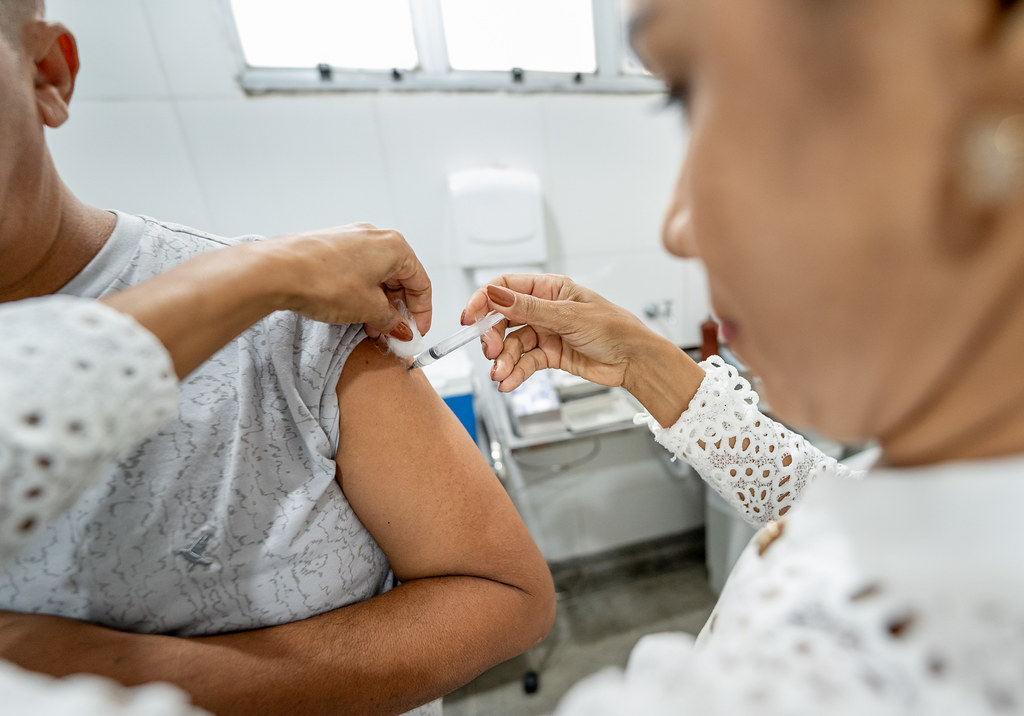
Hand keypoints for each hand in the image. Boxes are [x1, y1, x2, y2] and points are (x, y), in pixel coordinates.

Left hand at [256, 222, 431, 338]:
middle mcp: (375, 237)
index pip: (421, 283)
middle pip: (399, 278)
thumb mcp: (368, 309)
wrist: (277, 270)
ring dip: (379, 304)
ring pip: (377, 276)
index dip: (421, 313)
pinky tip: (354, 313)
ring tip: (372, 329)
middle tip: (393, 334)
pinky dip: (362, 294)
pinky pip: (357, 272)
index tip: (416, 333)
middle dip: (398, 310)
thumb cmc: (324, 281)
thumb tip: (402, 329)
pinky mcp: (331, 247)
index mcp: (394, 246)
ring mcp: (351, 239)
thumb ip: (392, 321)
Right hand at [463, 274, 658, 392]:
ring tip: (500, 375)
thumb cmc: (614, 329)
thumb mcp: (569, 317)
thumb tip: (495, 294)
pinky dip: (514, 373)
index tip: (470, 318)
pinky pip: (524, 363)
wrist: (635, 361)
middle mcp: (544, 309)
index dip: (484, 300)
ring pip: (513, 345)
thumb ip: (529, 309)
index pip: (506, 287)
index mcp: (549, 289)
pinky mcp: (549, 355)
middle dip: (494, 336)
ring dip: (503, 360)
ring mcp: (545, 332)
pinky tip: (508, 383)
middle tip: (491, 351)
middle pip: (504, 319)